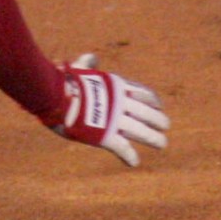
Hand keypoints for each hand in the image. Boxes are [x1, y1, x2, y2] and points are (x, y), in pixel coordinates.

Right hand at [47, 55, 168, 166]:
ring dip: (153, 137)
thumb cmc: (65, 81)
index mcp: (116, 86)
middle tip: (166, 126)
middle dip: (158, 119)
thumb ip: (89, 63)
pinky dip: (129, 156)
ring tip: (162, 143)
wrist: (54, 95)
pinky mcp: (104, 135)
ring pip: (141, 131)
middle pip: (147, 113)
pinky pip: (122, 148)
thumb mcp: (80, 67)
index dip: (153, 100)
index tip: (159, 106)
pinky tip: (134, 162)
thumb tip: (93, 57)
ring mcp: (114, 119)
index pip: (143, 93)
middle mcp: (120, 102)